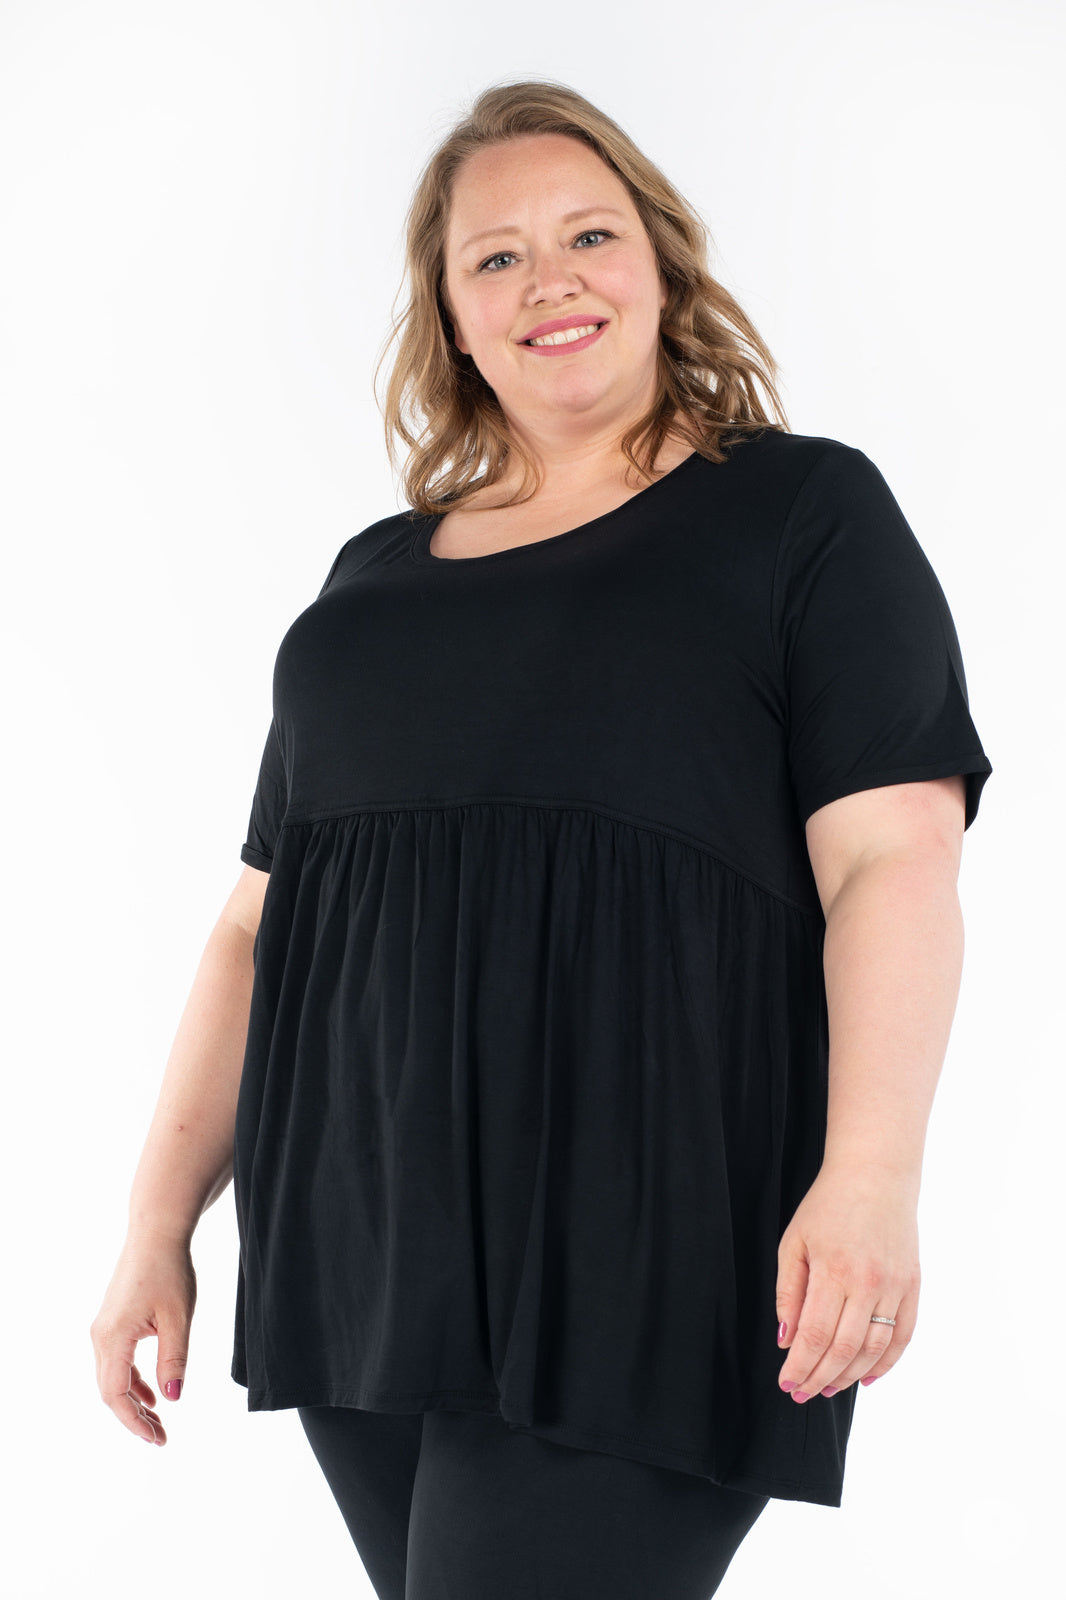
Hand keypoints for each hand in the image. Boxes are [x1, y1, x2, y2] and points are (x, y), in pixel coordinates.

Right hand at [89, 1232, 196, 1444]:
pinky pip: (117, 1362)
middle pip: (111, 1390)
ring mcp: (104, 1329)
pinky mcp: (112, 1322)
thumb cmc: (170, 1270)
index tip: (157, 1438)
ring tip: (158, 1421)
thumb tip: (172, 1398)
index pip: (117, 1394)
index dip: (135, 1421)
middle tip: (160, 1438)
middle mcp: (101, 1336)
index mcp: (113, 1337)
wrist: (156, 1234)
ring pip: (113, 1377)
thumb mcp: (178, 1318)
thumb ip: (174, 1359)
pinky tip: (153, 1393)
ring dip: (134, 1401)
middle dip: (135, 1417)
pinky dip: (133, 1381)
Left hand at [775, 1162, 919, 1401]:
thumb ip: (788, 1292)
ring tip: (827, 1387)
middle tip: (802, 1393)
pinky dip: (886, 1362)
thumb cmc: (827, 1206)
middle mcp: (869, 1282)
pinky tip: (866, 1377)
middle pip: (843, 1348)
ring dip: (849, 1375)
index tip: (786, 1382)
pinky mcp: (913, 1285)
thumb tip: (786, 1340)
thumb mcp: (794, 1241)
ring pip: (874, 1349)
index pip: (815, 1335)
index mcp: (834, 1270)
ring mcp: (896, 1286)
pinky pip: (903, 1336)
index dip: (800, 1365)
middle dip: (819, 1378)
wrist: (875, 1174)